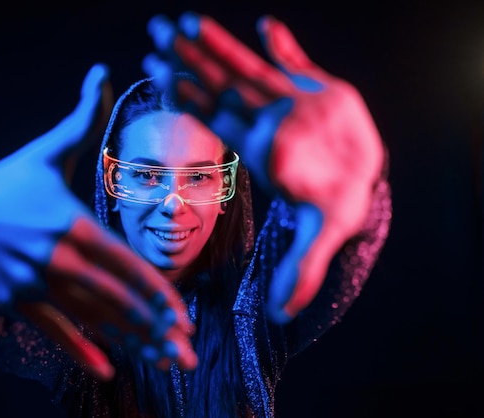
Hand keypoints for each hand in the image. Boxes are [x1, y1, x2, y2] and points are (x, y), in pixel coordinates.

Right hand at [0, 64, 196, 380]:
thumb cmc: (13, 178)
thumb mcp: (48, 150)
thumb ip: (82, 119)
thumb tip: (101, 73)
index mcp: (72, 221)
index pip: (126, 264)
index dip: (158, 293)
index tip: (184, 316)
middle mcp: (56, 256)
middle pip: (115, 298)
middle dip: (154, 328)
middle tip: (185, 353)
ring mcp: (35, 281)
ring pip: (91, 318)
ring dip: (128, 342)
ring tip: (159, 359)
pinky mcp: (17, 299)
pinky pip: (55, 331)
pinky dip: (81, 351)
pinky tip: (108, 368)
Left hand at [143, 13, 383, 322]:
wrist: (361, 180)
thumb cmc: (337, 206)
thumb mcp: (321, 237)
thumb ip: (299, 269)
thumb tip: (280, 316)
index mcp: (258, 148)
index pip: (215, 118)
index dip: (189, 97)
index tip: (159, 74)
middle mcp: (266, 120)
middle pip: (219, 85)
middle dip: (188, 59)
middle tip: (155, 31)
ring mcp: (288, 100)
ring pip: (247, 67)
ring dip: (218, 44)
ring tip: (187, 20)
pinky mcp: (317, 86)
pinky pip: (296, 60)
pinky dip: (283, 43)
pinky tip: (268, 25)